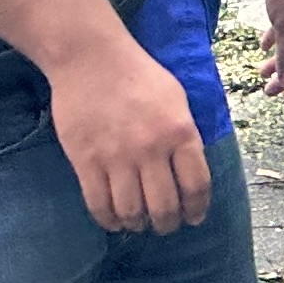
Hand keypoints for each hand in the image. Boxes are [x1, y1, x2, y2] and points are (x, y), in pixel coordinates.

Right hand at [50, 36, 213, 233]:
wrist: (90, 57)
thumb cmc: (138, 75)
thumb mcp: (176, 98)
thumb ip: (185, 135)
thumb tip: (191, 172)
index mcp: (180, 132)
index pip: (196, 186)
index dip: (197, 209)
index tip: (194, 218)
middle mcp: (151, 148)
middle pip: (165, 207)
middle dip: (167, 224)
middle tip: (165, 225)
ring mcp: (116, 157)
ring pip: (132, 211)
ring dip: (138, 224)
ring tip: (139, 223)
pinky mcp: (86, 161)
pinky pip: (99, 204)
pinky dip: (109, 220)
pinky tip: (114, 220)